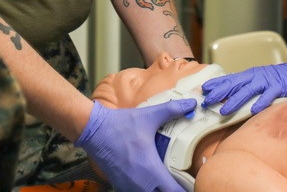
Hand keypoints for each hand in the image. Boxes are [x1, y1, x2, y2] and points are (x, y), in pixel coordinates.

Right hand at [76, 99, 196, 191]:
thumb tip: (192, 103)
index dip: (185, 189)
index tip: (191, 182)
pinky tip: (151, 180)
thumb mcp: (149, 115)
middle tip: (180, 180)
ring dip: (159, 190)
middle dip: (172, 190)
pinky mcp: (120, 186)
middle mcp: (141, 184)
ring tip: (166, 180)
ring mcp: (128, 187)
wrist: (94, 130)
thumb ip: (173, 109)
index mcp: (151, 170)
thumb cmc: (121, 125)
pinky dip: (147, 190)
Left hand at [201, 48, 286, 114]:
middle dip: (220, 92)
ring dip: (235, 100)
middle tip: (206, 100)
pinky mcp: (280, 87)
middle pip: (235, 83)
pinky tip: (253, 109)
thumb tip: (231, 97)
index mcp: (252, 75)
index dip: (217, 84)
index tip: (203, 89)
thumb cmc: (282, 79)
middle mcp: (257, 76)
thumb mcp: (262, 81)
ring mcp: (268, 81)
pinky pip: (269, 96)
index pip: (230, 78)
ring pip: (248, 90)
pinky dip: (261, 102)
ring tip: (224, 110)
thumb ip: (249, 87)